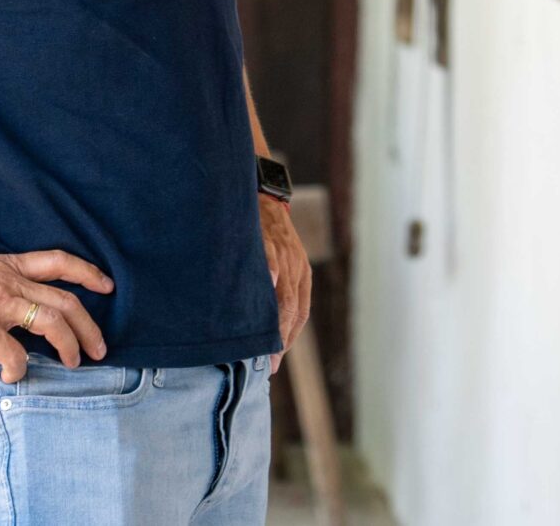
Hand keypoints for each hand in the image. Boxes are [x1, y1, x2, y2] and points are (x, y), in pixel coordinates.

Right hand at [0, 243, 113, 382]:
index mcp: (10, 266)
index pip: (60, 262)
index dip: (88, 273)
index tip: (106, 285)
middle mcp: (13, 284)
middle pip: (67, 302)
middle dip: (90, 327)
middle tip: (100, 347)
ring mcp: (1, 306)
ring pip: (53, 323)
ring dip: (70, 346)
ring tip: (75, 362)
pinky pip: (13, 352)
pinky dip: (19, 368)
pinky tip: (15, 376)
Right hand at [260, 195, 310, 375]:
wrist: (265, 197)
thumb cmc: (267, 235)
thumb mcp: (279, 261)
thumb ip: (274, 289)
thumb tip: (258, 324)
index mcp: (301, 275)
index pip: (299, 314)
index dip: (288, 339)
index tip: (274, 362)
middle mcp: (297, 267)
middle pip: (292, 310)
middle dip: (280, 339)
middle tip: (267, 363)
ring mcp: (284, 254)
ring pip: (283, 293)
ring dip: (274, 321)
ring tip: (261, 344)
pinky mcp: (269, 240)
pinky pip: (271, 261)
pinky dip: (269, 277)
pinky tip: (262, 294)